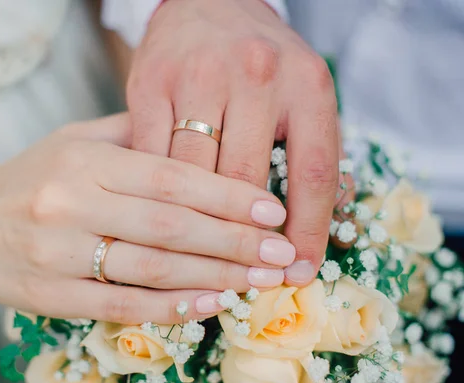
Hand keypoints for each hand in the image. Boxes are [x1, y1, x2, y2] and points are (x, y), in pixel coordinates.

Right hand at [0, 114, 293, 323]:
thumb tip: (203, 138)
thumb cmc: (30, 177)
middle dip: (234, 241)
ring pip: (152, 269)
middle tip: (281, 252)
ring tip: (260, 280)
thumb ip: (134, 136)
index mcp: (83, 160)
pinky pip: (122, 304)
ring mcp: (58, 253)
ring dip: (214, 277)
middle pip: (170, 226)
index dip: (226, 196)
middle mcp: (70, 203)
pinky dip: (171, 307)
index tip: (271, 211)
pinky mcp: (51, 295)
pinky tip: (210, 304)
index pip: (171, 177)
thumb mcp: (74, 139)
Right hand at [128, 0, 340, 285]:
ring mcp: (197, 77)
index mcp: (306, 83)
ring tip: (203, 258)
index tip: (297, 271)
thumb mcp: (301, 92)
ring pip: (194, 175)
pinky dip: (156, 194)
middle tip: (246, 274)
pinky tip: (160, 221)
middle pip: (246, 179)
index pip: (313, 173)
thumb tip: (308, 231)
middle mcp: (255, 75)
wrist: (207, 1)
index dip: (307, 231)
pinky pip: (151, 157)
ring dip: (197, 223)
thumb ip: (308, 152)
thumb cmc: (259, 60)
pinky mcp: (150, 83)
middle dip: (245, 237)